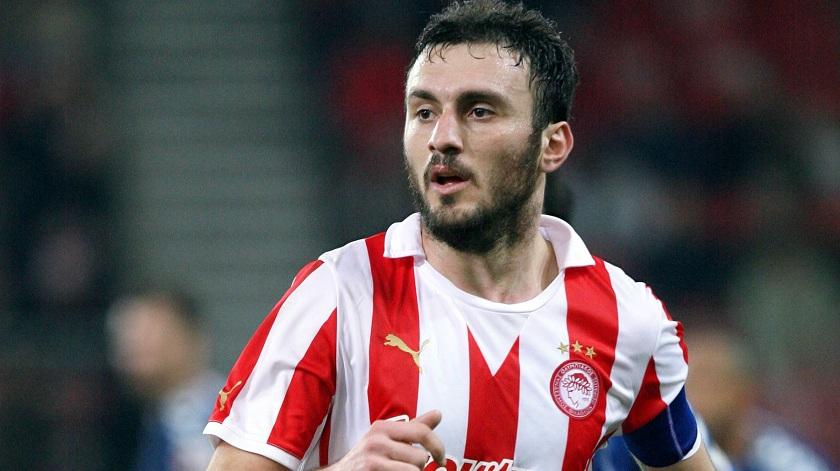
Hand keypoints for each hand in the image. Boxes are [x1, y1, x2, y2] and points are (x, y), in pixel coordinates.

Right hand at [327, 410, 445, 469]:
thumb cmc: (367, 459)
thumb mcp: (387, 439)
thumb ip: (413, 429)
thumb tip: (438, 413)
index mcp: (383, 427)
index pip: (422, 431)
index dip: (438, 446)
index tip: (441, 459)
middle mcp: (377, 440)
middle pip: (420, 457)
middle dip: (418, 468)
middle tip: (404, 469)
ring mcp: (373, 458)